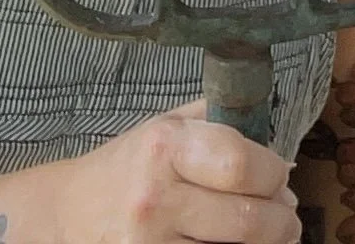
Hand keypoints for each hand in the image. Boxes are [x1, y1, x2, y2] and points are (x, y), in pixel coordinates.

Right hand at [53, 101, 301, 243]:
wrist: (66, 214)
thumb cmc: (127, 166)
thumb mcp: (168, 125)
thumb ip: (221, 122)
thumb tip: (279, 148)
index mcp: (164, 147)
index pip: (241, 164)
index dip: (273, 173)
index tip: (281, 176)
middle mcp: (155, 198)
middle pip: (246, 220)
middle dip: (281, 219)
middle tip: (288, 214)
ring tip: (275, 234)